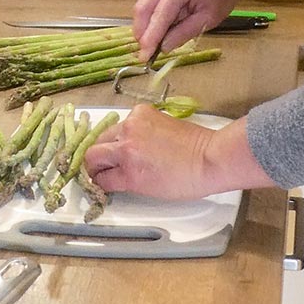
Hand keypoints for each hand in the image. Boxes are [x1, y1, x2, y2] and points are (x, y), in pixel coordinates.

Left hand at [84, 105, 275, 200]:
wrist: (210, 159)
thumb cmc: (198, 147)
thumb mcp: (167, 126)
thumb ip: (146, 132)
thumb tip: (136, 147)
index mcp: (139, 114)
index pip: (114, 129)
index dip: (111, 144)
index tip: (113, 154)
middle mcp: (128, 128)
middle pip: (98, 142)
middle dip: (98, 156)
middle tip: (102, 168)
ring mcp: (125, 150)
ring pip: (93, 159)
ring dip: (95, 170)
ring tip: (103, 179)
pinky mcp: (128, 174)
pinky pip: (104, 181)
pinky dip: (103, 186)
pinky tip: (110, 189)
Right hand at [133, 0, 262, 60]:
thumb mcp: (206, 20)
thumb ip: (183, 33)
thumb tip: (163, 47)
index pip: (158, 17)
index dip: (150, 39)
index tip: (144, 57)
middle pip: (142, 11)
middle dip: (142, 35)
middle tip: (146, 53)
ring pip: (140, 9)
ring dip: (144, 29)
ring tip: (154, 43)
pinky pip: (145, 7)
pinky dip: (148, 23)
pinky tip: (157, 32)